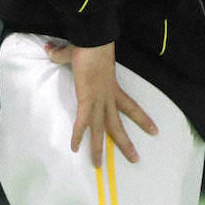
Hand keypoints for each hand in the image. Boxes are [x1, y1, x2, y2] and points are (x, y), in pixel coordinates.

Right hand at [45, 41, 157, 166]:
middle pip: (117, 124)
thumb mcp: (78, 53)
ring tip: (98, 165)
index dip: (141, 118)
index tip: (155, 131)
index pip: (129, 106)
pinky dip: (77, 133)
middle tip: (135, 160)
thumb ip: (63, 54)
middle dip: (125, 143)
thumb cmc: (89, 45)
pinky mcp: (86, 98)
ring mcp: (97, 99)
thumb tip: (50, 50)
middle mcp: (107, 96)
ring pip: (101, 128)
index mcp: (111, 87)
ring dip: (99, 147)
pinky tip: (74, 147)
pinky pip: (82, 120)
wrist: (93, 40)